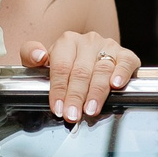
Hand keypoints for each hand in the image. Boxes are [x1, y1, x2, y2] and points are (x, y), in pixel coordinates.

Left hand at [25, 30, 139, 122]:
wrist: (91, 59)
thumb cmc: (66, 64)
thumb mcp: (44, 61)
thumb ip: (31, 55)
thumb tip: (38, 55)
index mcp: (67, 42)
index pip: (61, 67)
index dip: (58, 89)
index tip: (58, 108)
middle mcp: (88, 41)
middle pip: (81, 71)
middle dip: (76, 96)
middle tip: (72, 115)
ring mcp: (108, 46)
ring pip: (102, 69)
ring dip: (96, 92)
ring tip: (90, 109)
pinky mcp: (126, 55)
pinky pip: (125, 62)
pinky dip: (121, 73)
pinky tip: (115, 85)